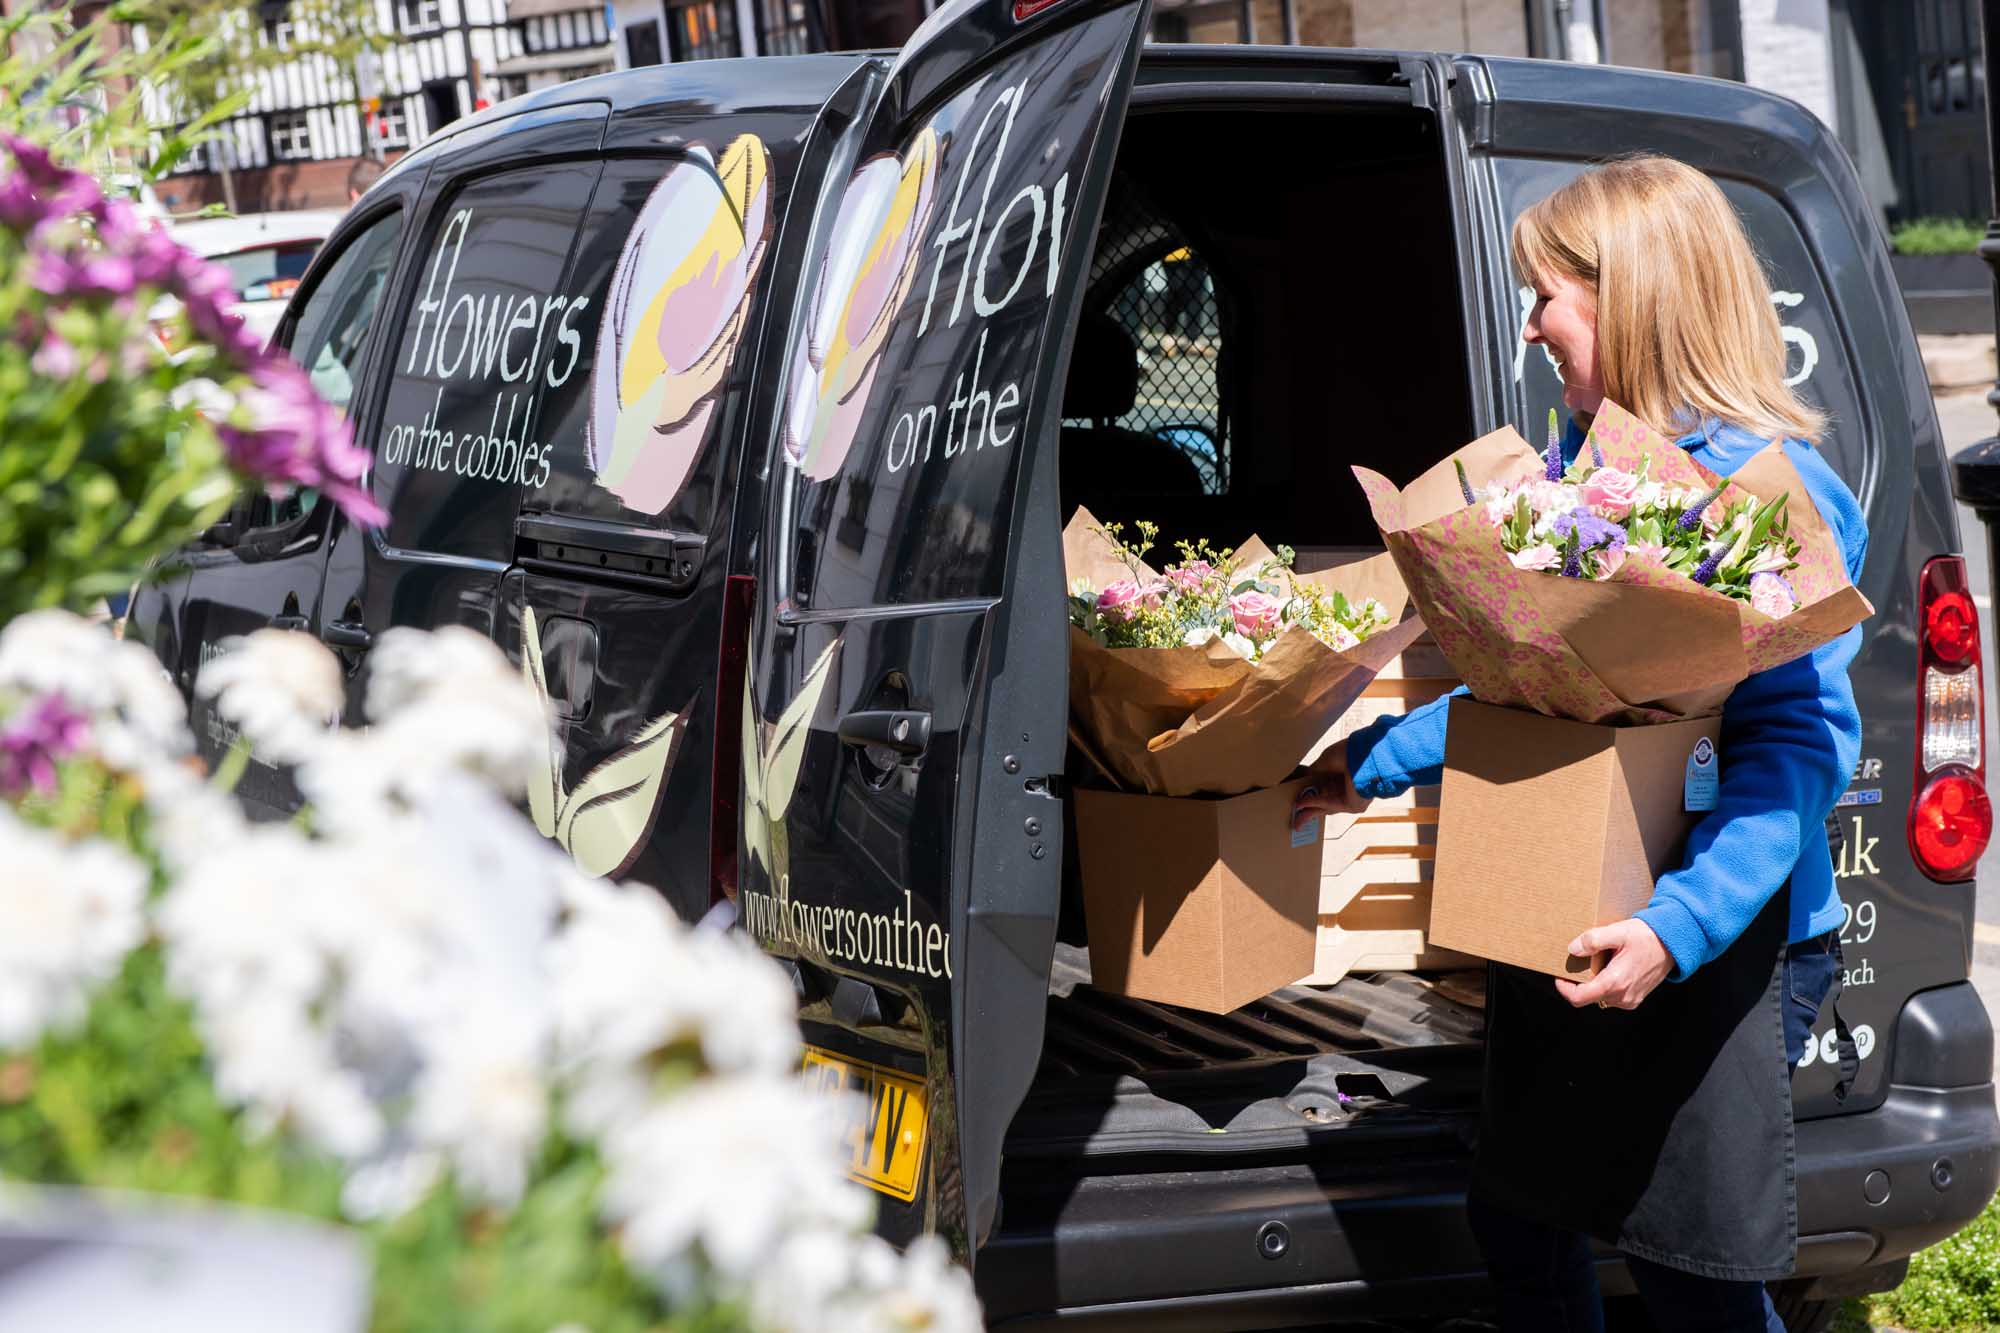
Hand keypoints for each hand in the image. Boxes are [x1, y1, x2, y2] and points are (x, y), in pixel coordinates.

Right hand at [1292, 748, 1368, 831]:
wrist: (1366, 755)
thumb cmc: (1349, 753)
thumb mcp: (1325, 760)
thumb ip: (1314, 771)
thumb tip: (1303, 778)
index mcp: (1343, 773)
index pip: (1324, 785)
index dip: (1309, 790)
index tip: (1296, 793)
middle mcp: (1347, 786)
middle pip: (1324, 799)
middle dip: (1308, 807)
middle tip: (1294, 812)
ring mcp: (1349, 796)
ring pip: (1325, 806)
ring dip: (1309, 809)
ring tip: (1294, 814)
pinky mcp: (1352, 805)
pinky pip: (1329, 804)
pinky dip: (1314, 804)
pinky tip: (1300, 804)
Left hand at [1553, 919, 1671, 1010]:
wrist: (1673, 944)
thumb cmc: (1647, 937)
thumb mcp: (1618, 932)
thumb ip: (1593, 940)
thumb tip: (1573, 949)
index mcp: (1615, 982)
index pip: (1578, 997)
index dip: (1564, 988)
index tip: (1560, 975)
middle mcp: (1622, 996)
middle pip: (1587, 997)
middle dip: (1579, 982)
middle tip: (1579, 963)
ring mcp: (1630, 999)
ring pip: (1600, 997)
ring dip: (1594, 983)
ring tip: (1599, 963)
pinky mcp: (1635, 998)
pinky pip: (1612, 996)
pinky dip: (1606, 985)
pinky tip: (1611, 968)